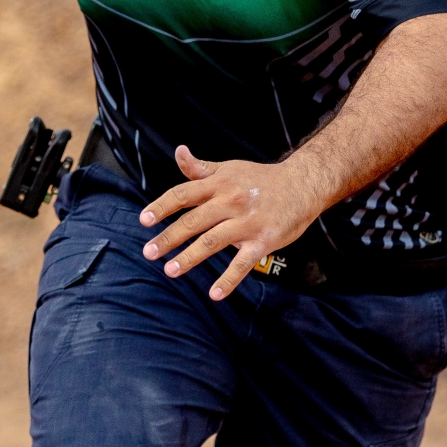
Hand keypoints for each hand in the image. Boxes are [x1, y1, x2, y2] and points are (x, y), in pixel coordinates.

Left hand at [139, 145, 325, 299]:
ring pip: (213, 241)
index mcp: (219, 183)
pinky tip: (214, 294)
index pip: (184, 194)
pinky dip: (228, 279)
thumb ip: (201, 168)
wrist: (303, 185)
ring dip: (190, 257)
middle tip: (149, 252)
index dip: (162, 206)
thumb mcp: (230, 168)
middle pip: (193, 220)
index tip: (144, 220)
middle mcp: (230, 201)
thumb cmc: (260, 179)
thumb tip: (179, 152)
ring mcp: (247, 222)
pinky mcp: (264, 240)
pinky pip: (243, 262)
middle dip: (169, 237)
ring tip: (170, 270)